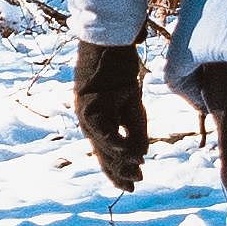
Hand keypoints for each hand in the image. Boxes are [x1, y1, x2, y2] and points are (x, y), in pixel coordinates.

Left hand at [74, 39, 150, 190]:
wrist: (109, 40)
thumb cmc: (119, 68)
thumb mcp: (132, 104)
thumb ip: (135, 129)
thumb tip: (141, 156)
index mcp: (95, 121)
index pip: (104, 152)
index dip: (116, 171)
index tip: (132, 185)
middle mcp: (86, 119)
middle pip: (101, 153)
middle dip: (118, 171)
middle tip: (135, 184)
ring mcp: (85, 111)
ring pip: (100, 144)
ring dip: (118, 161)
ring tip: (135, 173)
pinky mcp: (89, 102)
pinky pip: (101, 128)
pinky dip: (115, 142)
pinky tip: (128, 152)